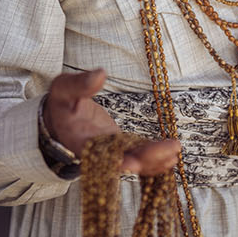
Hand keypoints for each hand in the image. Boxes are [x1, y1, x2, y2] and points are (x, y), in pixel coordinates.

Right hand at [45, 69, 178, 175]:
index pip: (100, 156)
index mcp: (81, 142)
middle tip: (171, 150)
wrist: (62, 116)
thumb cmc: (62, 102)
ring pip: (136, 162)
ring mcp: (112, 153)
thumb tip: (100, 73)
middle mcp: (99, 153)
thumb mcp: (64, 89)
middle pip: (125, 162)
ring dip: (157, 160)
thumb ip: (79, 84)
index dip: (117, 162)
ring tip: (175, 150)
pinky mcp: (122, 148)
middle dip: (148, 159)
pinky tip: (172, 156)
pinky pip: (140, 158)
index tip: (134, 163)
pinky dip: (156, 160)